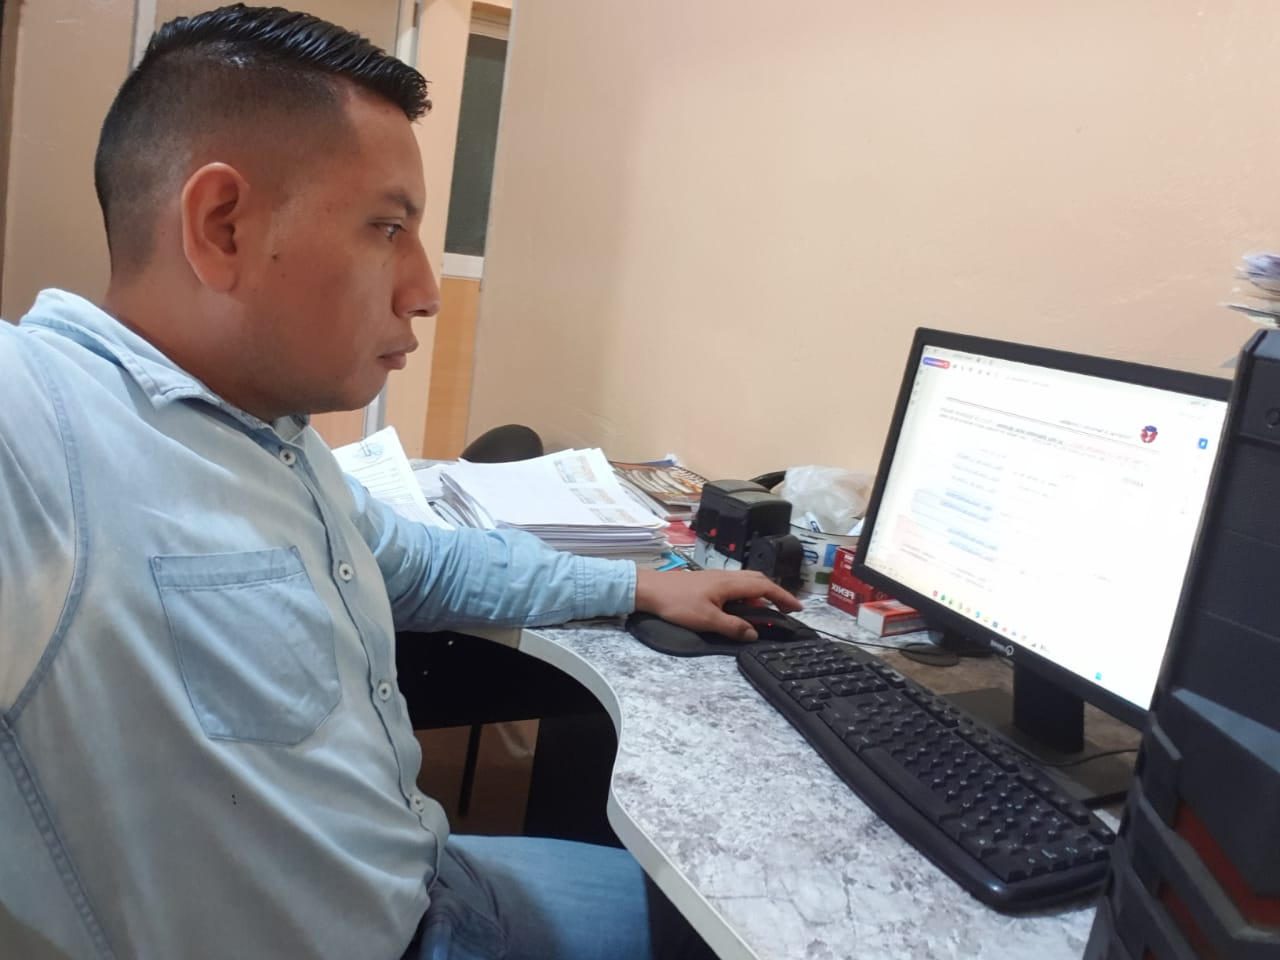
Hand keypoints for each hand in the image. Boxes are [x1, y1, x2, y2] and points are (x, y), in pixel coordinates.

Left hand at [633, 568, 803, 641]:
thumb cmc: (677, 603)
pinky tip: (742, 607)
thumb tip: (754, 633)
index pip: (765, 586)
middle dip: (776, 593)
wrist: (650, 589)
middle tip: (786, 608)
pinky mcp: (709, 581)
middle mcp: (727, 576)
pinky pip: (736, 585)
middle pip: (759, 579)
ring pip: (748, 581)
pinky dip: (747, 594)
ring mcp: (717, 577)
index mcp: (730, 583)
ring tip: (767, 611)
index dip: (783, 596)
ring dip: (761, 593)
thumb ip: (732, 627)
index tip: (797, 607)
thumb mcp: (706, 620)